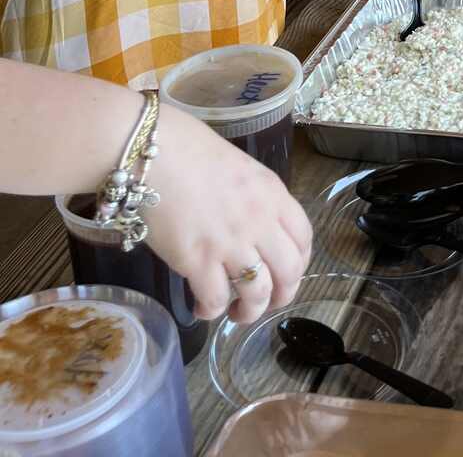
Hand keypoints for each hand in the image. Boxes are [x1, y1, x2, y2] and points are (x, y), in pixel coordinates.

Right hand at [147, 105, 310, 322]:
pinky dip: (211, 311)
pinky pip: (216, 300)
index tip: (286, 274)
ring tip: (236, 313)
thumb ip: (257, 201)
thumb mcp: (242, 170)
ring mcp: (230, 242)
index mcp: (273, 195)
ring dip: (250, 312)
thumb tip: (258, 229)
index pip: (304, 238)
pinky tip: (203, 306)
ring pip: (258, 294)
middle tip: (266, 303)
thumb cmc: (193, 153)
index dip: (300, 263)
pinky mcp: (197, 260)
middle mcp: (259, 220)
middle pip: (290, 272)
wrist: (154, 154)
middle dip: (282, 296)